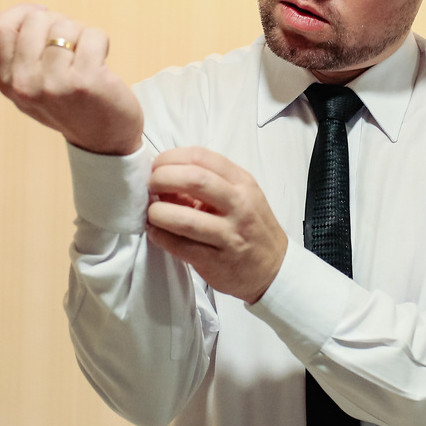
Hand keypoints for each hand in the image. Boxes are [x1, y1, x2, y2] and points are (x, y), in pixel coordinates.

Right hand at [0, 4, 142, 154]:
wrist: (104, 139)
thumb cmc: (70, 104)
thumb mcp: (31, 83)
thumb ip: (12, 52)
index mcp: (7, 82)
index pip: (0, 28)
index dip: (23, 13)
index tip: (45, 17)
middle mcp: (25, 84)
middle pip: (35, 20)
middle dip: (59, 23)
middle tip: (73, 45)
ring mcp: (54, 84)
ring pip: (65, 26)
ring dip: (82, 34)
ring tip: (86, 57)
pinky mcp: (85, 82)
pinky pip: (92, 35)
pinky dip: (101, 41)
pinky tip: (102, 61)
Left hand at [146, 147, 287, 303]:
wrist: (274, 268)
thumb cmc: (251, 227)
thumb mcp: (239, 196)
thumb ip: (208, 184)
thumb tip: (165, 177)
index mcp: (242, 183)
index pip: (201, 157)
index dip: (171, 158)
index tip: (157, 166)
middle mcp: (239, 205)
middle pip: (194, 180)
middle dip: (162, 179)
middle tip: (150, 187)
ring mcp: (230, 234)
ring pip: (185, 218)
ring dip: (158, 212)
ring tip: (152, 213)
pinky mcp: (217, 261)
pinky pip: (181, 247)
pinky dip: (161, 237)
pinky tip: (156, 232)